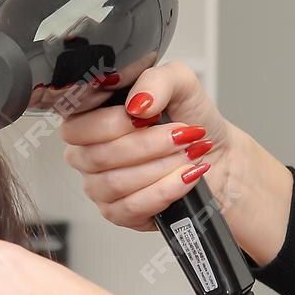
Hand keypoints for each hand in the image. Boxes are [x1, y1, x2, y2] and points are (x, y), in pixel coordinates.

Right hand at [60, 61, 293, 263]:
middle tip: (181, 136)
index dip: (114, 123)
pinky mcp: (118, 214)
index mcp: (90, 120)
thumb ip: (157, 80)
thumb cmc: (192, 121)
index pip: (77, 127)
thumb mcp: (181, 85)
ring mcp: (100, 187)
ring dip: (161, 167)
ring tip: (188, 155)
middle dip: (149, 145)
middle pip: (99, 157)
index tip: (150, 115)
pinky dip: (165, 191)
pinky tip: (185, 177)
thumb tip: (137, 102)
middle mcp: (88, 155)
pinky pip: (131, 208)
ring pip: (116, 183)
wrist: (217, 156)